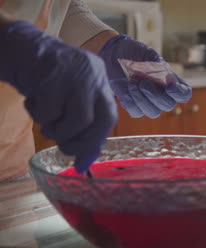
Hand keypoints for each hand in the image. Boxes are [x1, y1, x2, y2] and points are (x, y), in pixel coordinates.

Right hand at [0, 21, 117, 172]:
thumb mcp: (66, 97)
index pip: (109, 117)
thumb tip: (83, 162)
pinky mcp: (53, 76)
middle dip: (82, 142)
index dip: (96, 143)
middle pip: (102, 120)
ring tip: (44, 120)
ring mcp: (76, 74)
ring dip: (57, 131)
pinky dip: (38, 115)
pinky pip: (50, 112)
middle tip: (64, 148)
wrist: (13, 45)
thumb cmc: (41, 77)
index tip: (82, 163)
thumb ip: (80, 124)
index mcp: (100, 78)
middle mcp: (94, 74)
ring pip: (78, 121)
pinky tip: (32, 101)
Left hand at [98, 34, 191, 117]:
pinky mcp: (135, 106)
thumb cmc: (135, 52)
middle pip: (168, 105)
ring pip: (153, 112)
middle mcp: (164, 95)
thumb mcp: (149, 55)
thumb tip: (166, 80)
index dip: (179, 93)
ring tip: (132, 84)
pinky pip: (136, 112)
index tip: (169, 86)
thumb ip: (158, 67)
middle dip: (155, 95)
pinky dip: (131, 101)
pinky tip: (126, 89)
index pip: (184, 94)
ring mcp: (150, 103)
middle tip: (143, 82)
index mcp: (172, 82)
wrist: (115, 54)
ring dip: (142, 99)